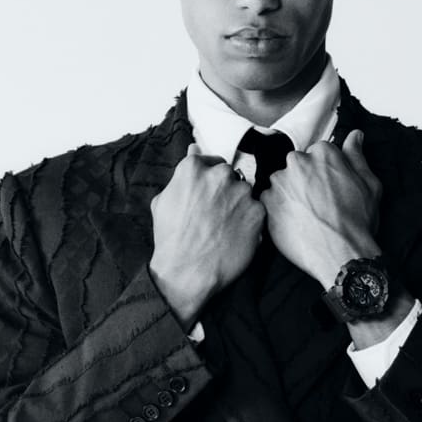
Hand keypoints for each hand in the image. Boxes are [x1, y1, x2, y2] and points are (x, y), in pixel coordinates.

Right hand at [150, 144, 265, 328]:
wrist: (187, 272)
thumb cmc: (171, 239)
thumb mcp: (163, 201)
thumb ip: (183, 174)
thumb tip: (194, 149)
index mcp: (194, 168)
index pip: (211, 162)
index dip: (210, 182)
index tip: (208, 197)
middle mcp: (220, 175)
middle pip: (230, 176)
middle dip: (225, 192)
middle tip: (216, 216)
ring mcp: (241, 194)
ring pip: (246, 194)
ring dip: (239, 207)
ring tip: (225, 229)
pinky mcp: (258, 213)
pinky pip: (257, 213)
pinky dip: (250, 224)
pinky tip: (235, 237)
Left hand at [259, 129, 382, 286]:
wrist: (341, 254)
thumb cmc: (358, 222)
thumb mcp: (368, 185)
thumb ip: (357, 156)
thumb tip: (355, 136)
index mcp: (323, 153)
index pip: (318, 154)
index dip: (325, 173)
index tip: (329, 188)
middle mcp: (298, 162)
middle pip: (298, 166)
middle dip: (305, 181)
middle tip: (318, 204)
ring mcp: (280, 183)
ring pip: (282, 183)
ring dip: (290, 195)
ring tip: (306, 216)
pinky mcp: (267, 203)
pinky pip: (269, 201)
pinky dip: (278, 210)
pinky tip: (295, 223)